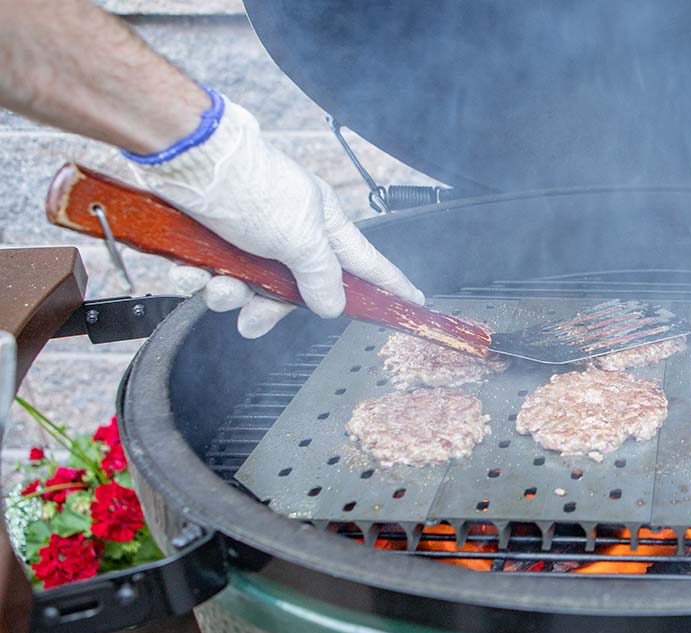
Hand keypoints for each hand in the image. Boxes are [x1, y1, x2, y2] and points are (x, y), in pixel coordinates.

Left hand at [129, 99, 422, 337]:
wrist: (182, 157)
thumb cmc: (250, 183)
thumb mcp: (300, 236)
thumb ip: (321, 275)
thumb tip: (333, 304)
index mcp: (321, 222)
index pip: (366, 262)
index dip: (389, 284)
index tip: (411, 300)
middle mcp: (287, 228)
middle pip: (293, 288)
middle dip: (268, 307)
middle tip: (255, 318)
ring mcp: (247, 233)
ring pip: (246, 286)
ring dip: (227, 293)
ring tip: (216, 284)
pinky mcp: (209, 237)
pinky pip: (208, 275)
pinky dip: (195, 277)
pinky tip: (190, 268)